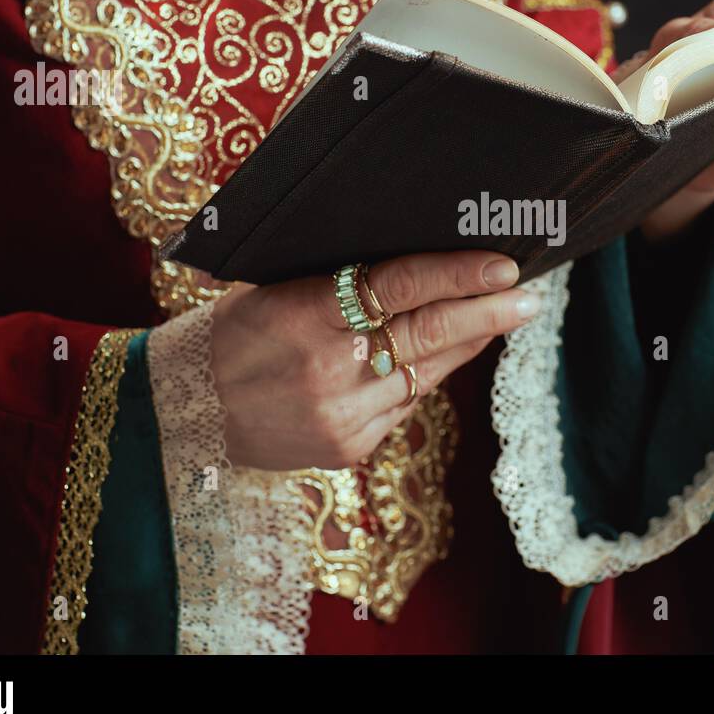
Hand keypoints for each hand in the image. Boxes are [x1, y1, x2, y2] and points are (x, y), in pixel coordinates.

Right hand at [209, 251, 537, 469]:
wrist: (184, 412)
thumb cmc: (231, 333)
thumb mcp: (277, 289)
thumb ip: (344, 283)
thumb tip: (422, 266)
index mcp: (305, 316)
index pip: (400, 286)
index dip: (458, 273)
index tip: (503, 264)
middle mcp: (329, 370)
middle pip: (429, 334)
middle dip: (488, 313)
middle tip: (529, 296)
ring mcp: (343, 416)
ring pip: (426, 371)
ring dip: (469, 343)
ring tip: (504, 316)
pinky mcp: (349, 448)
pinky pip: (406, 402)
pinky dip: (428, 373)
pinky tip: (447, 353)